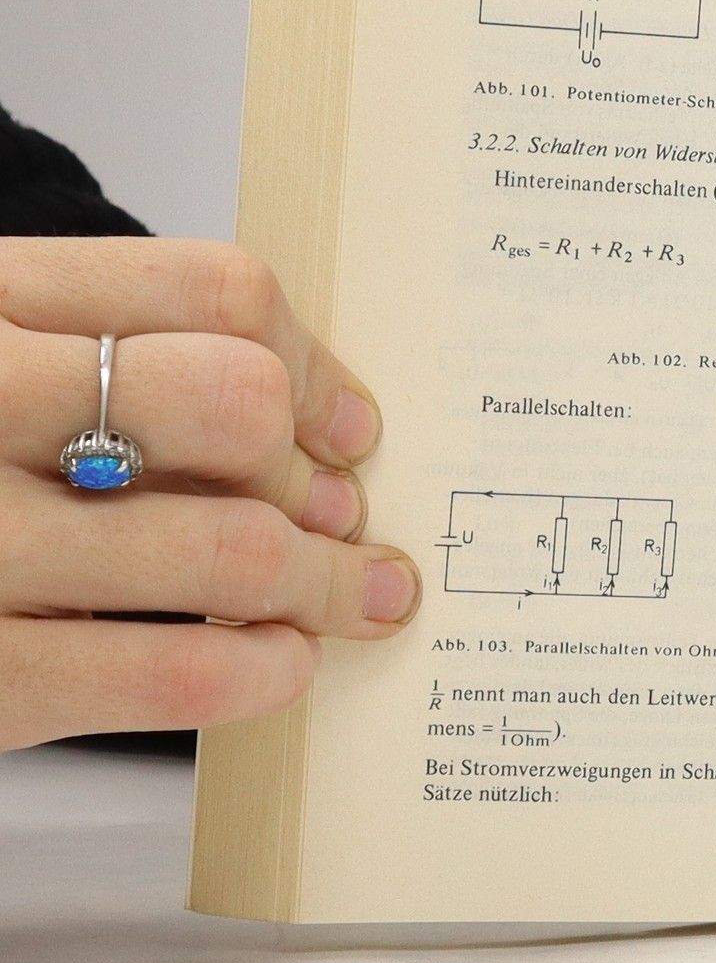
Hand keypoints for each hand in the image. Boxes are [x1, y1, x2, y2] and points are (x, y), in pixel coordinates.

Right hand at [0, 239, 419, 750]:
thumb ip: (119, 359)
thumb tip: (324, 441)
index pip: (211, 291)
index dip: (312, 364)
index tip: (349, 425)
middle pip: (232, 403)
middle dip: (314, 473)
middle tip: (340, 516)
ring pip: (229, 544)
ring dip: (322, 581)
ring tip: (350, 597)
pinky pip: (173, 672)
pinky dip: (262, 668)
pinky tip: (279, 662)